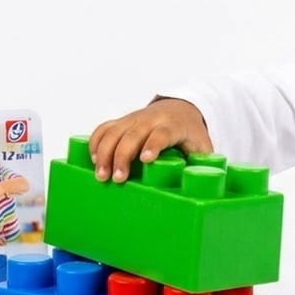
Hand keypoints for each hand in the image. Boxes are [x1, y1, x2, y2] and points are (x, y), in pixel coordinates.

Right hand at [89, 98, 211, 182]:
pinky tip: (92, 160)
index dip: (153, 144)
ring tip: (101, 175)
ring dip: (104, 152)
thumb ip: (202, 162)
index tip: (145, 159)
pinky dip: (95, 142)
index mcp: (173, 125)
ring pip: (114, 131)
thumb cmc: (191, 134)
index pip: (162, 133)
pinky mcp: (122, 121)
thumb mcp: (202, 146)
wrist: (180, 108)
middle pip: (133, 134)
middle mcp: (151, 119)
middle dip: (122, 156)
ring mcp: (134, 118)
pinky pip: (104, 128)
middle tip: (117, 178)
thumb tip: (202, 186)